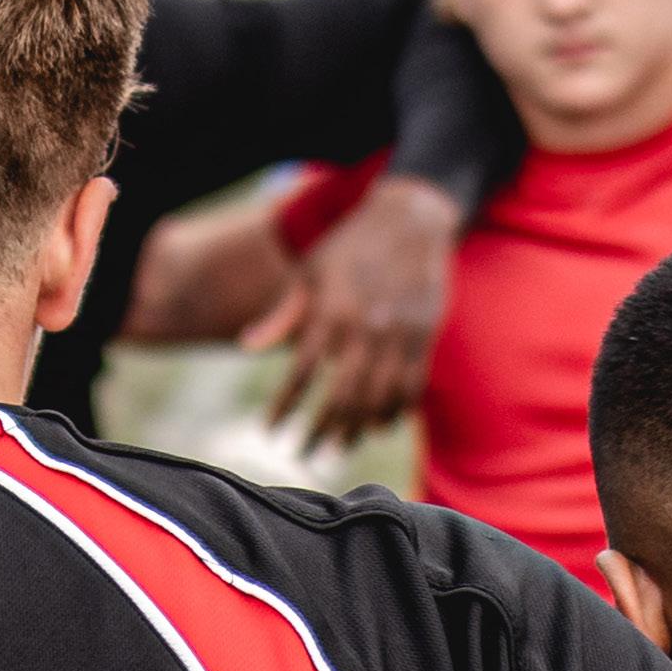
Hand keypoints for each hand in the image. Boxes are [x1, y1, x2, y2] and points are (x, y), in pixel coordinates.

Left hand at [245, 173, 459, 447]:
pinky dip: (396, 411)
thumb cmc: (351, 243)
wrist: (412, 218)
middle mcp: (366, 328)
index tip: (272, 430)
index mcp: (332, 310)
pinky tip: (381, 424)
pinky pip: (412, 387)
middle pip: (342, 396)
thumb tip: (246, 346)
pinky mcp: (425, 337)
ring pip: (379, 398)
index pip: (302, 372)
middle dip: (321, 430)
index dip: (285, 406)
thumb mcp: (310, 270)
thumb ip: (283, 313)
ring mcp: (400, 335)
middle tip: (305, 452)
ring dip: (357, 428)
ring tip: (341, 445)